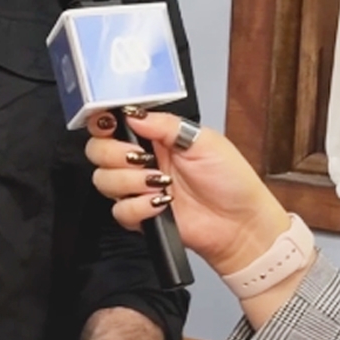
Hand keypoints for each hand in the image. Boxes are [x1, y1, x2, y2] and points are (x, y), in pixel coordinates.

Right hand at [84, 110, 290, 276]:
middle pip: (97, 150)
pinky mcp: (140, 216)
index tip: (108, 124)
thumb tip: (131, 114)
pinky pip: (119, 211)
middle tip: (141, 159)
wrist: (242, 225)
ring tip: (160, 183)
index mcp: (152, 136)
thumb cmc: (230, 180)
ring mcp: (136, 189)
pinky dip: (138, 207)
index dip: (101, 122)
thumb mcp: (203, 141)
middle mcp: (139, 160)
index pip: (110, 123)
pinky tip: (160, 203)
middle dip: (114, 153)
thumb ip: (165, 124)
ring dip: (129, 181)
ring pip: (103, 180)